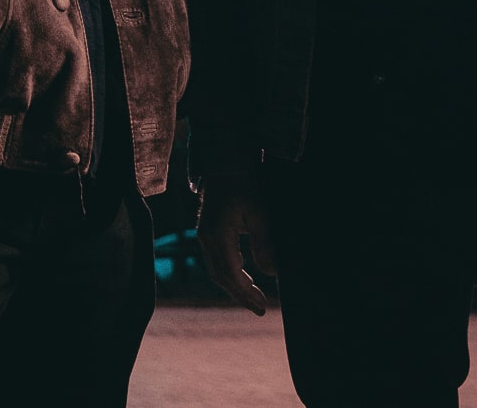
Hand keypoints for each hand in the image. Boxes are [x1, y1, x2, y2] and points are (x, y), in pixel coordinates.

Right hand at [197, 173, 277, 314]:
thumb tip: (271, 272)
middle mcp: (206, 238)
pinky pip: (217, 262)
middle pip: (221, 277)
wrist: (225, 167)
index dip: (246, 293)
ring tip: (255, 298)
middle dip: (240, 295)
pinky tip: (245, 278)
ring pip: (217, 271)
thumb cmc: (244, 187)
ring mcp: (204, 236)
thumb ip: (264, 243)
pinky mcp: (208, 234)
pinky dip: (231, 274)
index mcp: (216, 235)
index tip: (261, 306)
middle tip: (260, 309)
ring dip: (235, 287)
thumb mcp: (259, 213)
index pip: (230, 273)